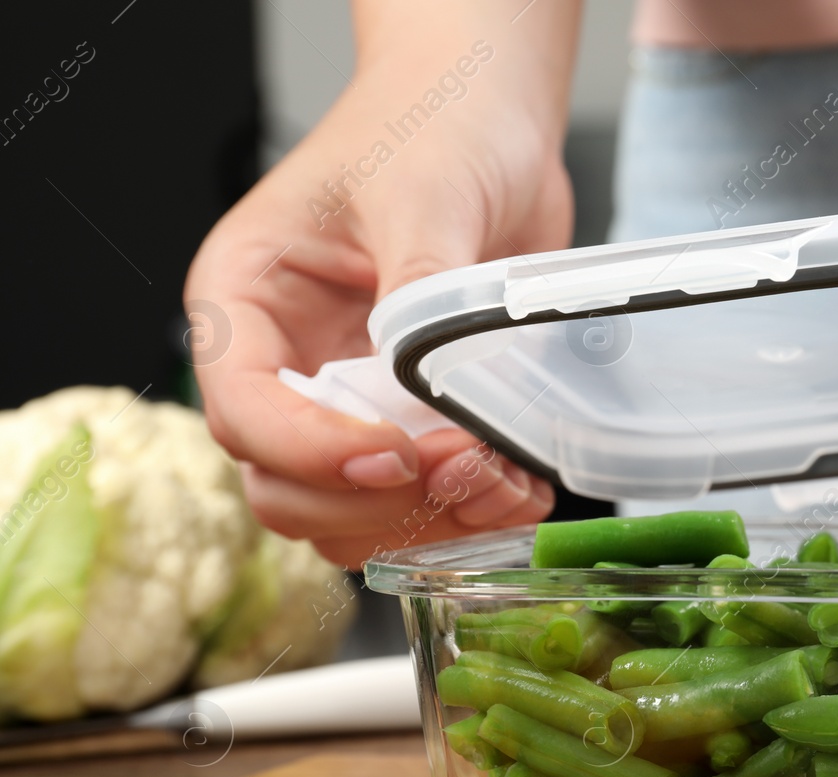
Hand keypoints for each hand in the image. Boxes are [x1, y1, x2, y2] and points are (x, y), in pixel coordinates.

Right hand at [186, 4, 579, 567]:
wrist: (491, 121)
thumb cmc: (429, 128)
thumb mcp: (420, 194)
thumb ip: (418, 291)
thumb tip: (426, 383)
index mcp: (246, 302)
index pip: (243, 411)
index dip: (313, 452)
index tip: (397, 454)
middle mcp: (287, 365)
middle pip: (285, 488)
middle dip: (377, 499)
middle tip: (468, 468)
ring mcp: (349, 403)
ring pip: (349, 517)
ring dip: (426, 521)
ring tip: (504, 484)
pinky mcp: (414, 423)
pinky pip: (418, 505)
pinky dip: (466, 518)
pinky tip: (521, 489)